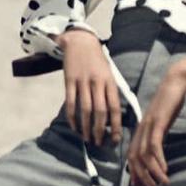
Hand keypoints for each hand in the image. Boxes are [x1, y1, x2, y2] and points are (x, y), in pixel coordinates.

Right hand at [56, 29, 121, 145]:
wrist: (80, 42)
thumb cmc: (97, 62)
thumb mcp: (109, 74)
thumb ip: (112, 93)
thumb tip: (115, 117)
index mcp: (110, 82)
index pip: (115, 107)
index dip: (116, 126)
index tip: (116, 140)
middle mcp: (97, 82)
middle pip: (100, 111)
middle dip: (100, 130)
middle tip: (99, 143)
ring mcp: (82, 81)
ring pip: (85, 109)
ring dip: (87, 127)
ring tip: (88, 139)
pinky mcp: (69, 81)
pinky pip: (71, 103)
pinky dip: (72, 118)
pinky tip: (75, 127)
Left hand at [127, 67, 185, 185]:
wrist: (175, 82)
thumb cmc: (171, 102)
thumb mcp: (162, 122)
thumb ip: (158, 135)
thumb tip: (157, 151)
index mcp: (140, 130)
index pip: (131, 155)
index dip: (133, 172)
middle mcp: (140, 129)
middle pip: (134, 159)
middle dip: (142, 177)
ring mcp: (148, 126)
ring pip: (144, 155)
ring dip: (152, 172)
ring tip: (162, 183)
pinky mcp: (157, 122)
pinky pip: (154, 145)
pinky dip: (158, 160)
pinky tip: (164, 169)